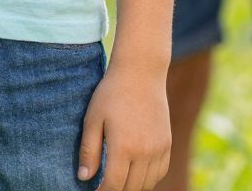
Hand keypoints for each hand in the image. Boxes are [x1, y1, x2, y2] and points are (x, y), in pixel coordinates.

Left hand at [78, 59, 170, 190]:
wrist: (141, 72)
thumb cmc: (112, 93)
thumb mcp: (93, 120)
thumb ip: (89, 151)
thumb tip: (84, 178)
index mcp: (123, 147)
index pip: (114, 185)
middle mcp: (144, 151)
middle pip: (131, 188)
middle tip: (105, 186)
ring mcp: (159, 148)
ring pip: (147, 183)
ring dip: (133, 187)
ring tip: (119, 181)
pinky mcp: (167, 143)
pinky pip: (160, 172)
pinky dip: (149, 179)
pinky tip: (136, 174)